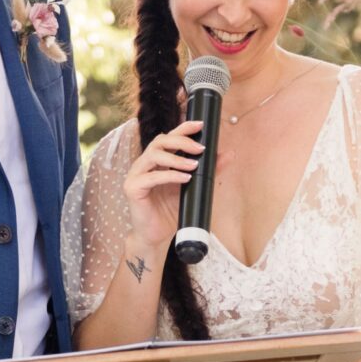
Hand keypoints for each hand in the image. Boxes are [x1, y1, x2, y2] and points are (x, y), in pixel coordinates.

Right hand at [124, 117, 204, 251]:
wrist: (157, 235)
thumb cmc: (171, 211)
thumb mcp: (194, 188)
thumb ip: (209, 171)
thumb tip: (228, 154)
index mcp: (157, 161)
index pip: (168, 137)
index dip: (183, 128)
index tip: (200, 125)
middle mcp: (144, 164)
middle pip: (159, 141)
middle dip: (181, 142)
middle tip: (200, 149)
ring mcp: (136, 175)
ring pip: (153, 155)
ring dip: (176, 158)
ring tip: (194, 165)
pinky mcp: (132, 189)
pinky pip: (151, 177)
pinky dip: (170, 176)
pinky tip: (184, 179)